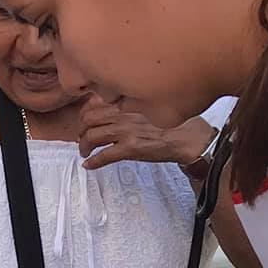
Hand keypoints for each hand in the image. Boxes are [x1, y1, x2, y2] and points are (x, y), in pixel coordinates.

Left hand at [80, 99, 211, 171]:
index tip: (85, 123)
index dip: (84, 116)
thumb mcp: (144, 105)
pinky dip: (93, 161)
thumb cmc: (169, 122)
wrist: (186, 136)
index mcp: (126, 103)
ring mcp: (125, 131)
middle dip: (81, 131)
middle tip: (83, 139)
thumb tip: (108, 106)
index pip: (93, 105)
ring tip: (86, 152)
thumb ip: (126, 105)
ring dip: (84, 147)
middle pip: (88, 120)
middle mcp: (123, 114)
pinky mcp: (130, 148)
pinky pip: (104, 155)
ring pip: (92, 136)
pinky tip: (89, 165)